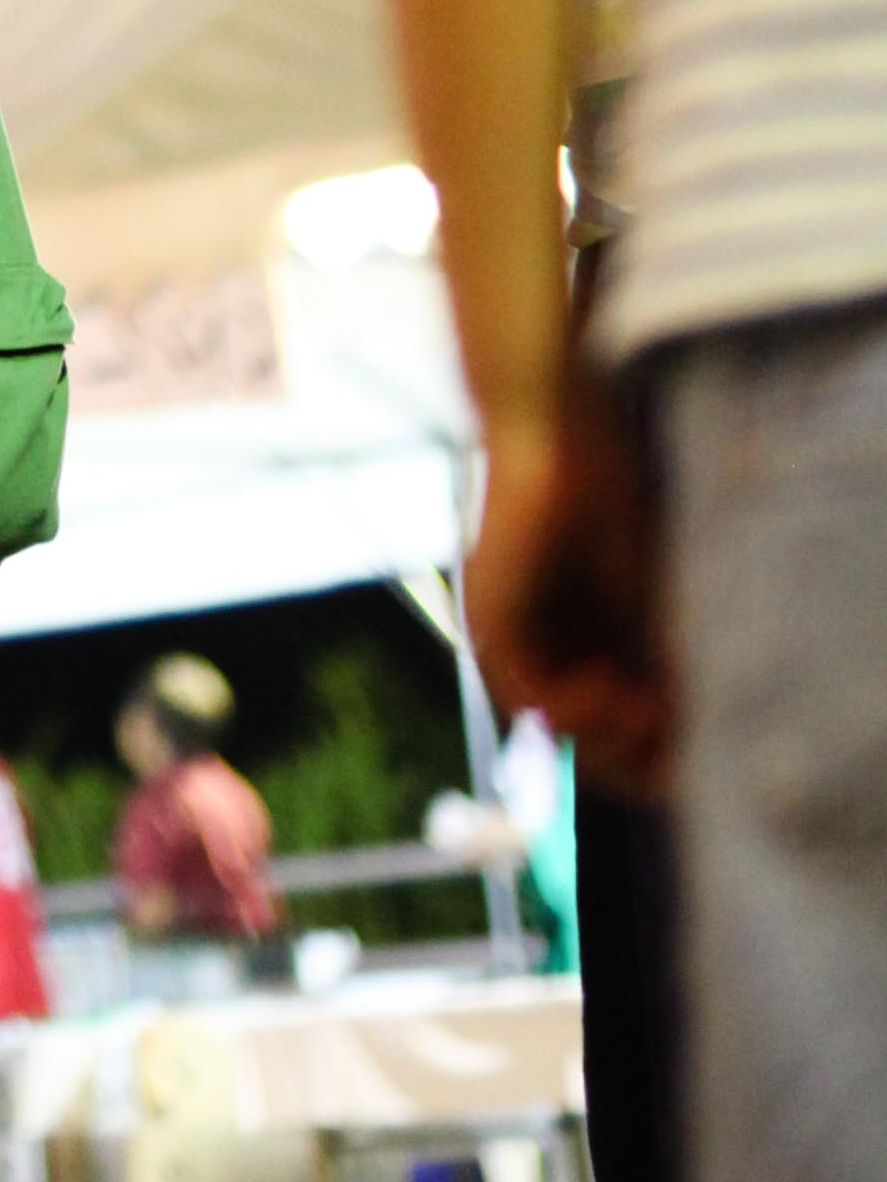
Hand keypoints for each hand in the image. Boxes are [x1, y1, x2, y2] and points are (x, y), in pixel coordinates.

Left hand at [468, 379, 667, 792]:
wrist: (555, 425)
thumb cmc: (602, 485)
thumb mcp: (644, 585)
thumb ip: (656, 648)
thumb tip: (692, 725)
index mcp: (566, 637)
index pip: (601, 728)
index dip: (646, 754)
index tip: (687, 754)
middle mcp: (528, 645)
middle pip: (579, 743)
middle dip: (631, 756)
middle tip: (673, 744)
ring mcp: (502, 636)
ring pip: (553, 730)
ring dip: (608, 736)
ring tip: (651, 712)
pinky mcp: (490, 620)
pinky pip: (527, 698)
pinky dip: (576, 709)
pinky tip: (615, 689)